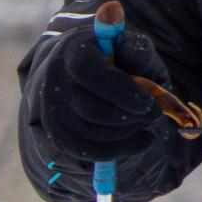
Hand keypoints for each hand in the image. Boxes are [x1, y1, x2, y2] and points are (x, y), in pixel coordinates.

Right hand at [38, 17, 171, 161]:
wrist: (81, 74)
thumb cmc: (115, 61)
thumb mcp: (132, 50)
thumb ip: (136, 52)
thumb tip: (128, 51)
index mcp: (73, 51)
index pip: (90, 72)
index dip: (120, 91)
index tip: (147, 105)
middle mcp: (53, 79)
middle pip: (88, 110)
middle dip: (126, 118)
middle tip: (152, 117)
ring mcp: (48, 108)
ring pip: (85, 135)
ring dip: (121, 136)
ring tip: (144, 126)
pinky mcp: (52, 131)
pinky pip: (81, 150)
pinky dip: (113, 151)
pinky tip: (137, 143)